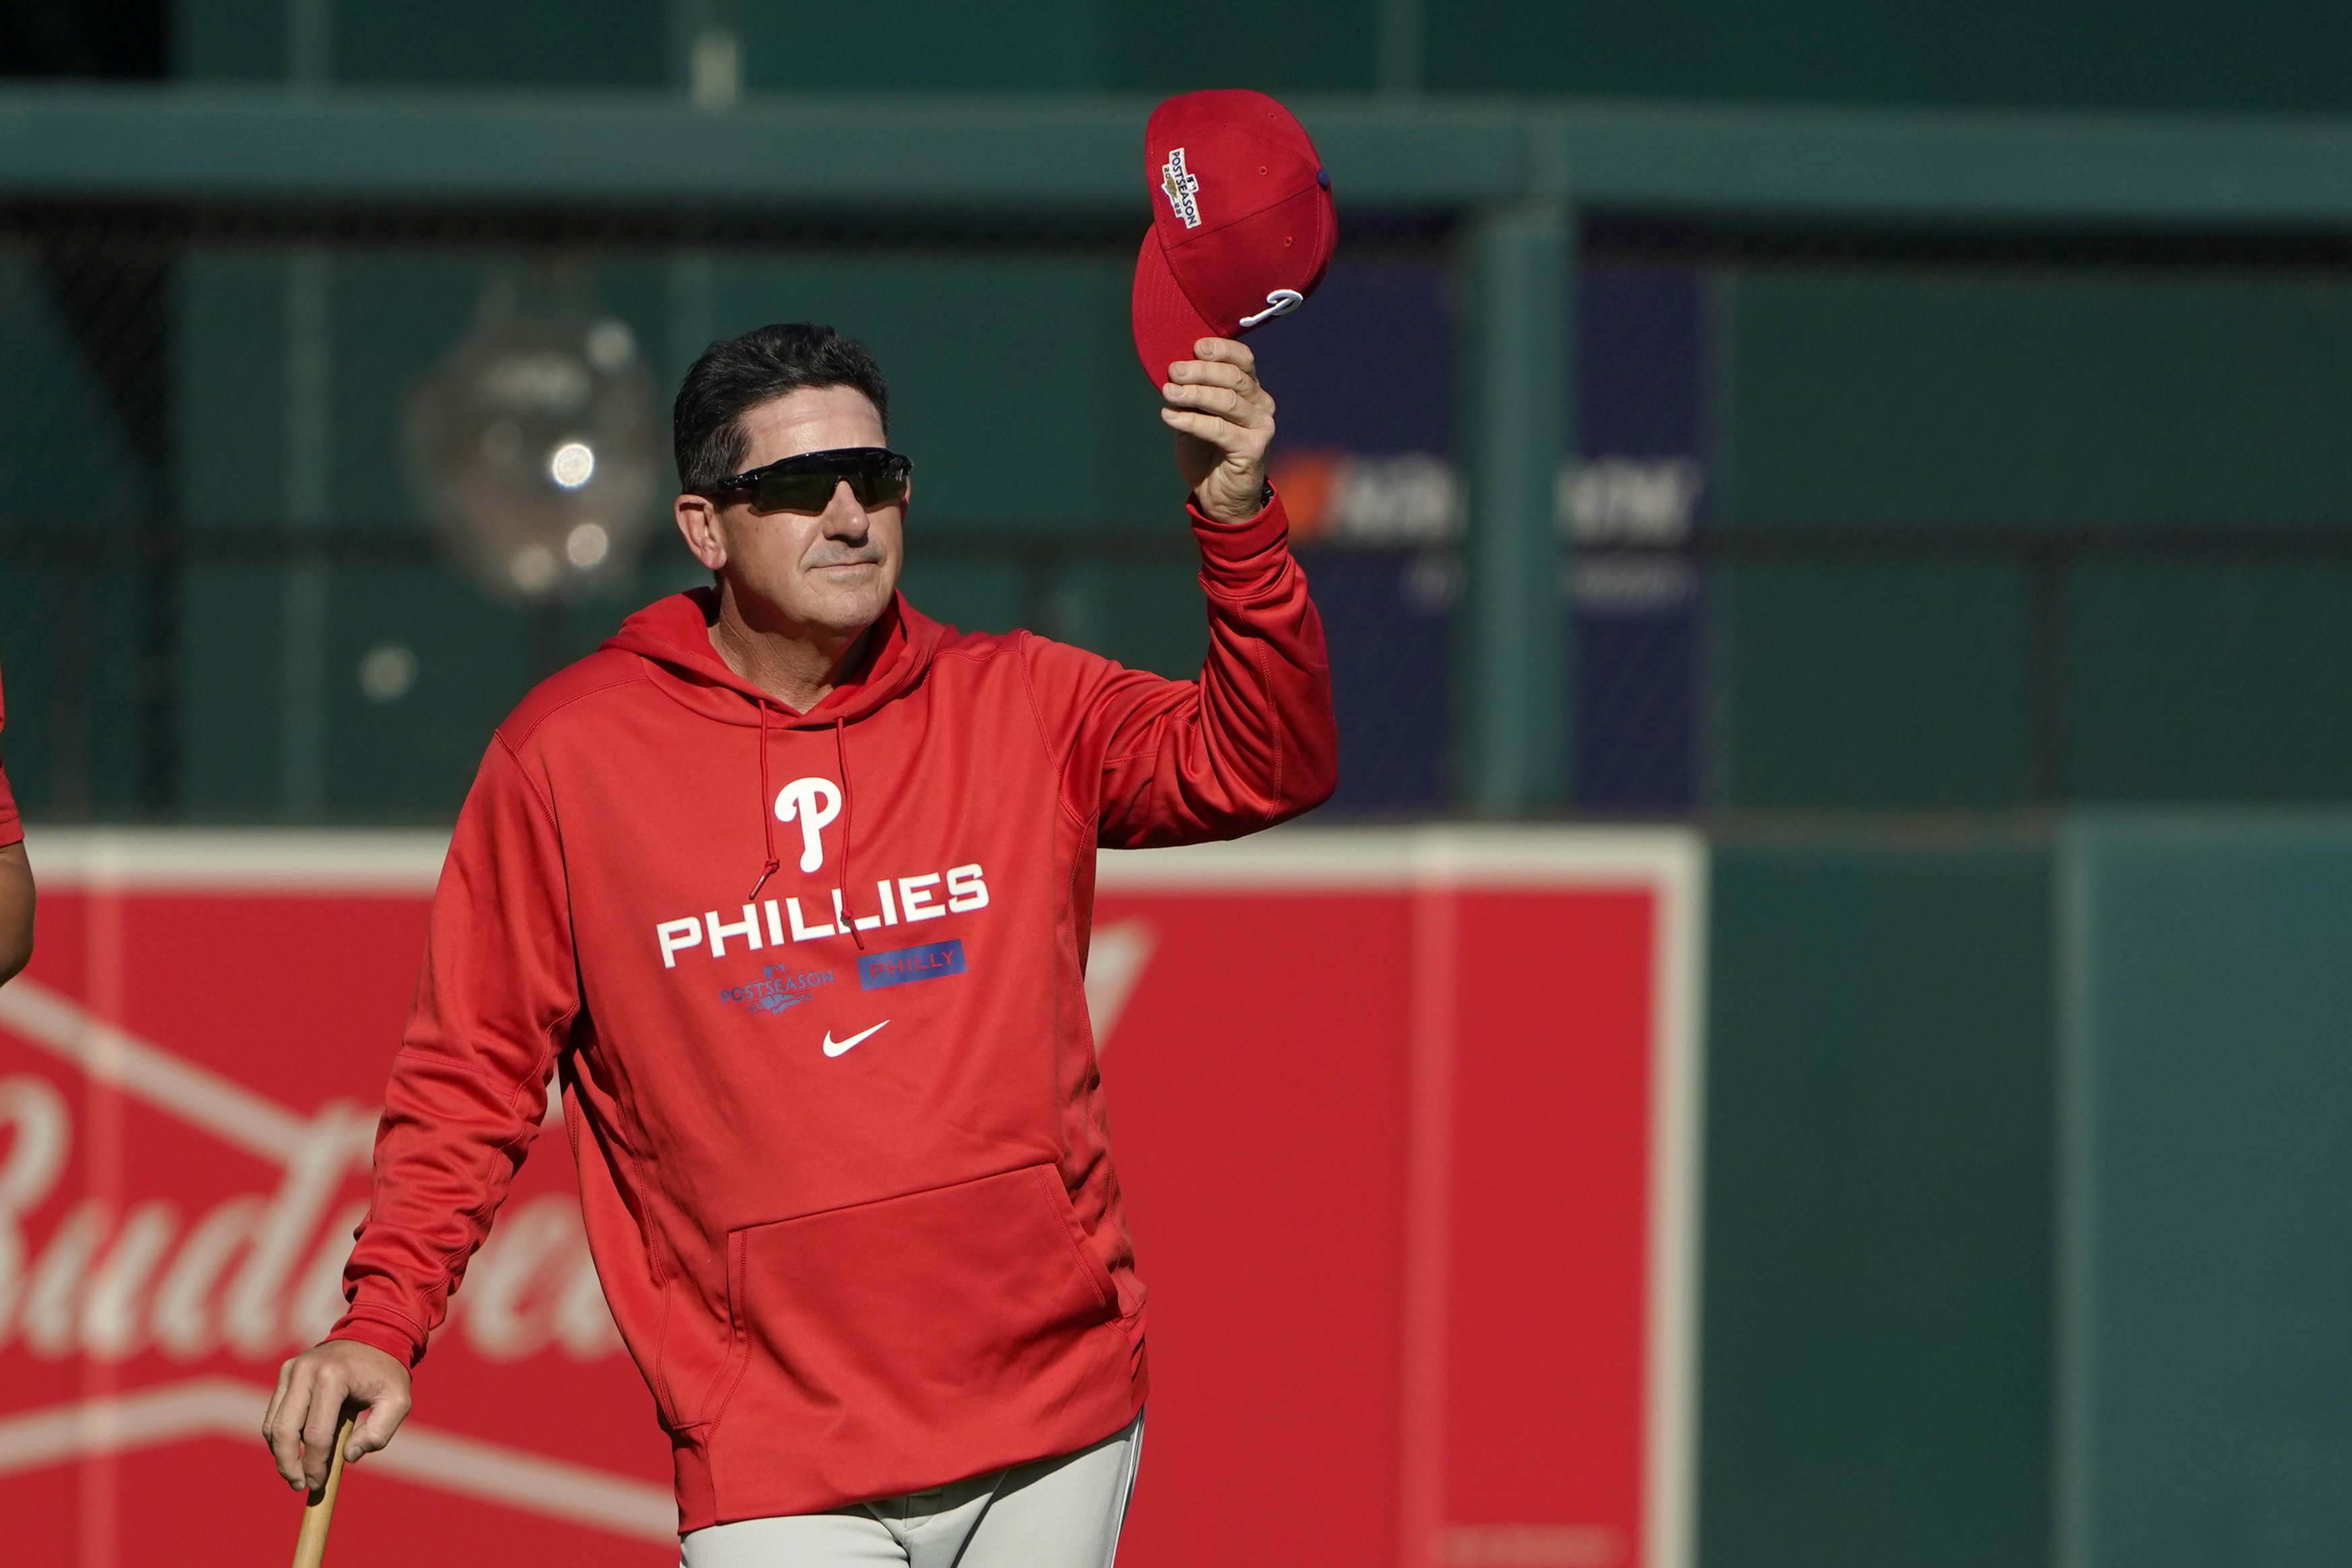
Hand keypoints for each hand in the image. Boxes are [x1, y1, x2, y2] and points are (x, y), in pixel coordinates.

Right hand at [263, 1338, 411, 1491]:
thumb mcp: (398, 1402)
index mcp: (333, 1377)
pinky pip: (274, 1413)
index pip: (316, 1434)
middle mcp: (305, 1372)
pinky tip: (293, 1452)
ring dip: (280, 1454)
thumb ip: (379, 1432)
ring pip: (273, 1424)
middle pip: (285, 1431)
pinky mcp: (286, 1372)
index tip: (318, 1484)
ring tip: (296, 1474)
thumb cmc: (387, 1373)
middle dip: (289, 1464)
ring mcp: (292, 1370)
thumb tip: (348, 1457)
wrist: (376, 1333)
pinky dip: (280, 1437)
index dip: (314, 1465)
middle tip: (300, 1485)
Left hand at [1160, 338, 1275, 523]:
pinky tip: (1169, 416)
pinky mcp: (1252, 448)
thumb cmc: (1207, 452)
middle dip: (1201, 371)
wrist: (1221, 497)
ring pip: (1228, 401)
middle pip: (1234, 378)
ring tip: (1168, 392)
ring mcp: (1260, 427)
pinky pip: (1219, 429)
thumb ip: (1193, 393)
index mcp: (1251, 390)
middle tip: (1173, 370)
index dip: (1221, 350)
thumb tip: (1172, 368)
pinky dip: (1192, 421)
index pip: (1243, 360)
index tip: (1195, 347)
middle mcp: (1261, 405)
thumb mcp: (1197, 415)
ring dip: (1194, 394)